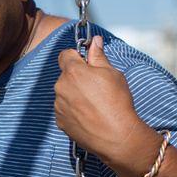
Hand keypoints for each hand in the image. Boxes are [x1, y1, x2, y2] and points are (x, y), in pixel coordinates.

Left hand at [54, 35, 142, 168]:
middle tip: (96, 88)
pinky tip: (89, 116)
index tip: (87, 64)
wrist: (117, 135)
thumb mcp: (112, 73)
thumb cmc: (117, 102)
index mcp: (73, 71)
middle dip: (77, 78)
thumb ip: (98, 56)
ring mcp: (59, 105)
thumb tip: (94, 41)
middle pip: (65, 76)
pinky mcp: (60, 121)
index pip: (65, 55)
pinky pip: (64, 110)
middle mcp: (61, 87)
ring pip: (64, 93)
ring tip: (94, 105)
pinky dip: (73, 111)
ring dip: (75, 95)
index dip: (76, 57)